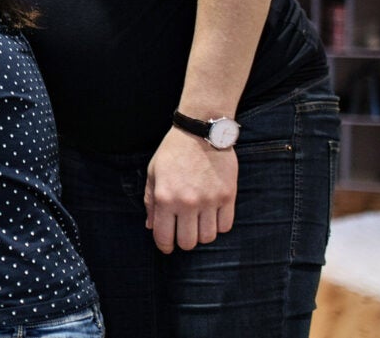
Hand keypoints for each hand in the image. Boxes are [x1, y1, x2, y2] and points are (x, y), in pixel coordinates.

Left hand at [144, 127, 237, 253]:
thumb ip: (150, 202)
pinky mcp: (228, 196)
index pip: (164, 237)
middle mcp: (187, 202)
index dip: (164, 246)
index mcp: (165, 198)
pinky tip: (212, 215)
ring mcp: (210, 200)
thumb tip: (151, 226)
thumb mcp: (153, 173)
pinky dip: (218, 225)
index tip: (167, 246)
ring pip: (208, 237)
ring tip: (198, 221)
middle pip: (189, 242)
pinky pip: (225, 226)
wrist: (201, 132)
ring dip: (202, 233)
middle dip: (184, 241)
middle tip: (183, 231)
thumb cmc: (173, 152)